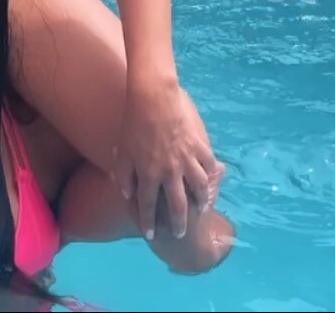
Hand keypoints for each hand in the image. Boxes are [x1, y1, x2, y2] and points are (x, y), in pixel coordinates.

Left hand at [112, 78, 222, 241]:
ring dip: (200, 202)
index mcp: (149, 175)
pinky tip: (211, 179)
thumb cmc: (133, 123)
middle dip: (178, 223)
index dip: (148, 223)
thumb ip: (124, 176)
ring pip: (198, 188)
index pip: (148, 207)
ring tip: (201, 209)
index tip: (150, 235)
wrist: (153, 98)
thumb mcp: (123, 152)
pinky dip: (211, 174)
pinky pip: (208, 164)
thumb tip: (127, 195)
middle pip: (177, 205)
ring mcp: (186, 159)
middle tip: (180, 234)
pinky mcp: (198, 145)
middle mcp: (170, 172)